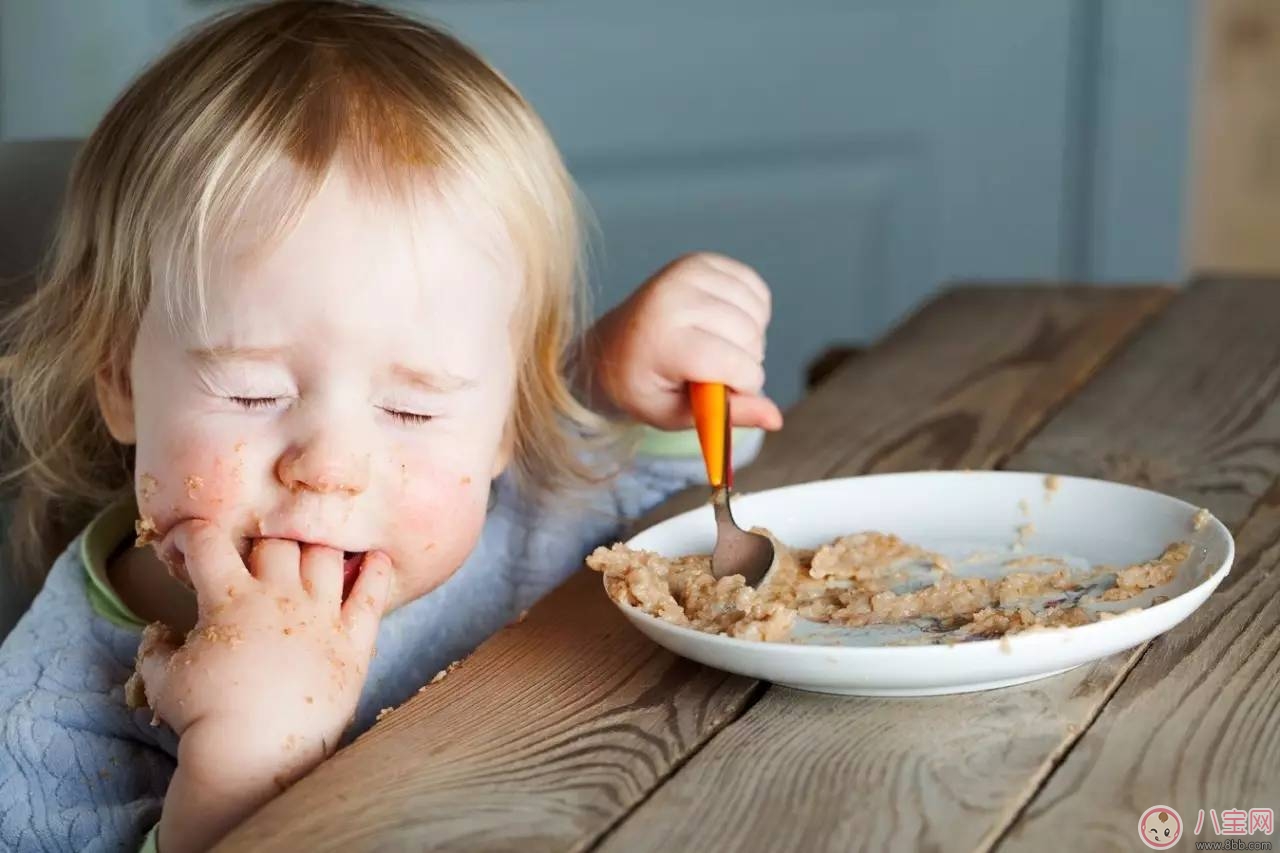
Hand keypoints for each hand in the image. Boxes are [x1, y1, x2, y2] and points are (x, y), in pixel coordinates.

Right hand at [134, 521, 391, 852]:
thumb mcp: (162, 682)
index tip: (193, 543)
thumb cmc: (204, 718)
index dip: (196, 534)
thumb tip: (155, 633)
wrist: (254, 754)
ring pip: (325, 556)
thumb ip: (154, 650)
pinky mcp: (353, 640)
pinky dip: (377, 572)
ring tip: (310, 557)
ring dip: (316, 550)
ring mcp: (322, 615)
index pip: (208, 541)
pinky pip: (372, 595)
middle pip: (277, 542)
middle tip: (258, 561)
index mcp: (230, 598)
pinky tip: (378, 558)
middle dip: (262, 544)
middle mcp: (280, 596)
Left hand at [583, 253, 783, 430]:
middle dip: (745, 364)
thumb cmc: (642, 386)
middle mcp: (674, 296)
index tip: (718, 393)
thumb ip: (727, 416)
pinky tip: (723, 324)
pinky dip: (751, 313)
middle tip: (711, 371)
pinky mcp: (702, 261)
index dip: (742, 386)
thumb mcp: (675, 414)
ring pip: (757, 314)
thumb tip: (776, 419)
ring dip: (750, 339)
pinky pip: (756, 289)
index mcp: (662, 339)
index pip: (736, 364)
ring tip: (715, 348)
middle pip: (751, 338)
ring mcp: (688, 272)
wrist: (610, 346)